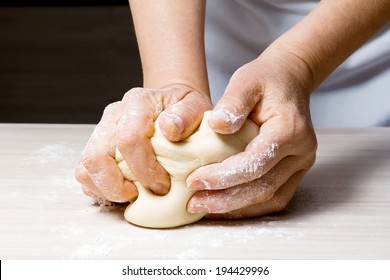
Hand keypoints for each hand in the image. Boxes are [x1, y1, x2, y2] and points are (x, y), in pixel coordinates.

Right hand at [75, 85, 211, 202]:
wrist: (171, 108)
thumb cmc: (185, 112)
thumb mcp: (196, 106)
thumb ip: (188, 114)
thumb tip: (171, 129)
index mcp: (138, 102)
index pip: (129, 138)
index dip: (144, 169)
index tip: (162, 186)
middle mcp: (114, 115)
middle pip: (97, 156)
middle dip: (117, 185)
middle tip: (139, 195)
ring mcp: (102, 131)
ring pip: (86, 167)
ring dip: (106, 189)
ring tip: (131, 195)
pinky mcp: (96, 147)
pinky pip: (85, 173)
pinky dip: (100, 188)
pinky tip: (123, 190)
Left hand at [186, 53, 316, 218]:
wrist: (288, 81)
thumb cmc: (265, 80)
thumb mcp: (246, 81)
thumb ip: (233, 102)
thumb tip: (216, 127)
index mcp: (290, 130)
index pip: (257, 162)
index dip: (224, 176)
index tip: (194, 181)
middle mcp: (301, 152)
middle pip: (263, 187)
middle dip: (226, 199)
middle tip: (195, 203)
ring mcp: (300, 164)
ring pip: (269, 197)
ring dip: (235, 207)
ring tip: (204, 208)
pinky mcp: (294, 171)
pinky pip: (274, 197)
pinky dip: (248, 206)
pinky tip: (224, 206)